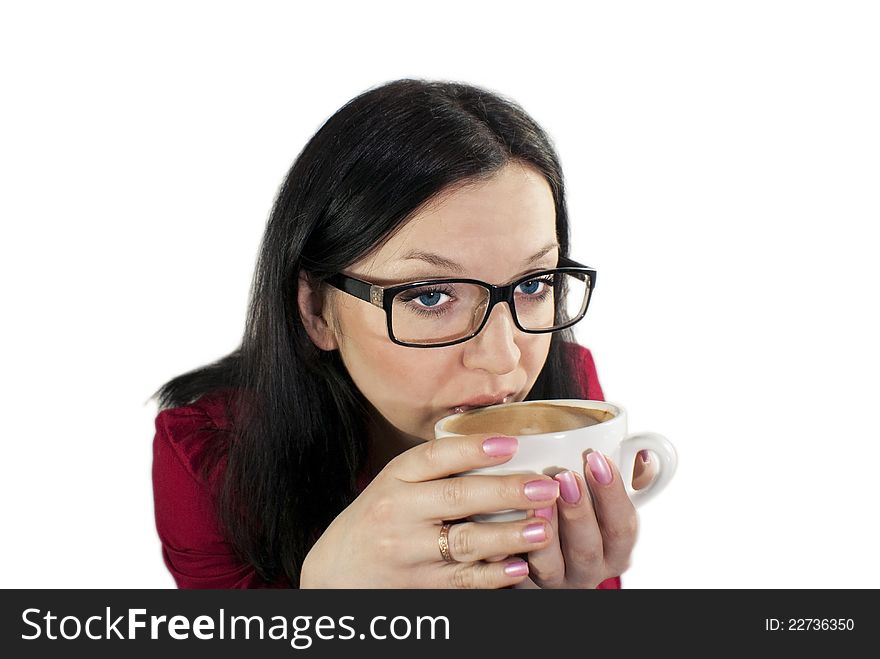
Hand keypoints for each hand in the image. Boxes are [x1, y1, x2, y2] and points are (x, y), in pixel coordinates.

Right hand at [300, 434, 558, 587]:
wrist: (338, 572)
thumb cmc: (380, 519)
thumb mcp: (396, 484)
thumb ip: (436, 467)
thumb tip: (501, 445)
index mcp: (395, 478)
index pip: (434, 457)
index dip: (474, 449)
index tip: (512, 444)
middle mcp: (398, 512)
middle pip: (457, 497)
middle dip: (506, 491)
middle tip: (546, 487)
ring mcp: (407, 552)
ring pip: (464, 542)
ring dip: (508, 536)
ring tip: (543, 528)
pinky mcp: (418, 586)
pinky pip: (462, 580)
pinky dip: (493, 575)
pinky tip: (519, 568)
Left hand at [517, 451, 653, 588]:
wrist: (538, 552)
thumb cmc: (579, 516)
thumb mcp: (603, 499)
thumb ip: (624, 477)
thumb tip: (642, 453)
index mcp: (615, 550)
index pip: (622, 527)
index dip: (613, 494)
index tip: (598, 459)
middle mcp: (589, 570)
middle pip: (588, 549)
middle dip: (579, 511)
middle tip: (567, 476)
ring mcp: (556, 580)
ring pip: (552, 564)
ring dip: (547, 528)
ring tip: (540, 496)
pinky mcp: (525, 582)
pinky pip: (518, 570)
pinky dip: (515, 546)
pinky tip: (512, 520)